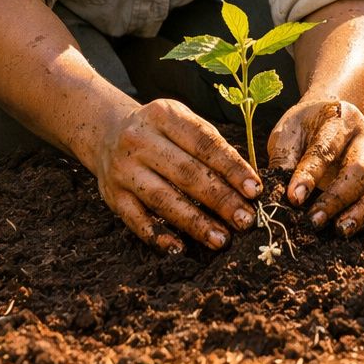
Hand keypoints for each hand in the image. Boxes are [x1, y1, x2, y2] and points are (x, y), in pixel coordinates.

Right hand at [92, 98, 262, 252]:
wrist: (108, 132)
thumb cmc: (161, 131)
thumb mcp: (182, 121)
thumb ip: (211, 146)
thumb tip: (246, 183)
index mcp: (164, 115)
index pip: (204, 143)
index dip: (232, 168)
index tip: (254, 190)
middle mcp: (140, 140)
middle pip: (186, 173)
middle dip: (220, 199)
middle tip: (245, 220)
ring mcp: (123, 169)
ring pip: (163, 199)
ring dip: (195, 222)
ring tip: (222, 239)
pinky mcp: (112, 196)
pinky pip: (136, 220)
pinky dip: (158, 236)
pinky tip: (180, 248)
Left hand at [268, 98, 363, 235]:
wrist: (329, 112)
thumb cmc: (304, 128)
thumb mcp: (288, 133)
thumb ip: (283, 159)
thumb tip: (276, 195)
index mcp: (339, 120)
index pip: (325, 150)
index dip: (309, 175)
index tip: (293, 198)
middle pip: (358, 170)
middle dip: (336, 199)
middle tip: (314, 222)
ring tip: (343, 230)